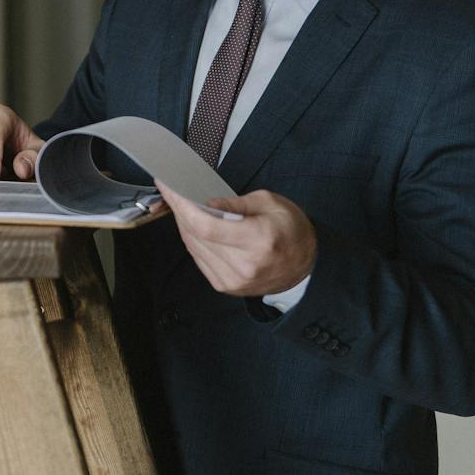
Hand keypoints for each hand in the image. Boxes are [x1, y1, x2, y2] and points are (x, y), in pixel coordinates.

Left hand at [155, 182, 315, 297]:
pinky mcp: (226, 286)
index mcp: (258, 241)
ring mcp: (233, 280)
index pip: (206, 225)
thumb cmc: (292, 230)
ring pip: (193, 248)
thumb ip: (235, 203)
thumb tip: (206, 203)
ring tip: (181, 205)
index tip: (169, 187)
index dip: (182, 206)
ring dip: (184, 225)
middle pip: (195, 236)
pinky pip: (199, 259)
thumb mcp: (270, 203)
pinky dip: (193, 240)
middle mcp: (243, 265)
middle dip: (179, 210)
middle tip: (172, 191)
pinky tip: (192, 225)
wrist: (306, 267)